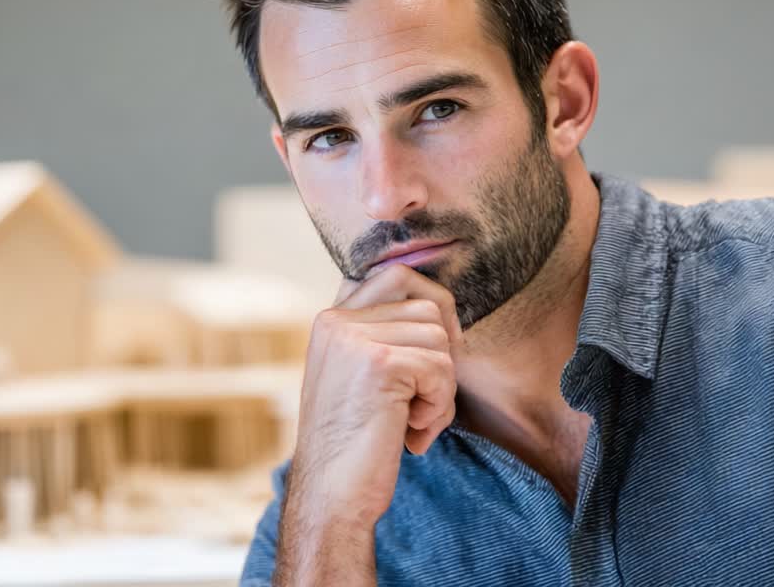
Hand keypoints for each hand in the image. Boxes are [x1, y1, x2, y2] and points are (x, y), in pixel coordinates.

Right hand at [286, 263, 461, 529]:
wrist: (331, 496)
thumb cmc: (355, 445)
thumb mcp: (361, 378)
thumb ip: (385, 339)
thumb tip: (443, 308)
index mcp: (331, 320)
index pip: (396, 276)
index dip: (432, 305)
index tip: (438, 352)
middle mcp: (337, 321)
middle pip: (428, 306)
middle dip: (443, 352)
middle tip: (430, 395)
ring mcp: (355, 338)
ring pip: (440, 338)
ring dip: (442, 387)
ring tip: (414, 422)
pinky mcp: (379, 363)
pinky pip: (441, 368)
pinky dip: (439, 406)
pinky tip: (411, 434)